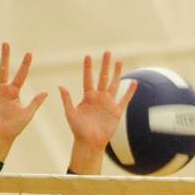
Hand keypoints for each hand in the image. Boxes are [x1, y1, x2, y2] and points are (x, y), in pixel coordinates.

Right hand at [0, 42, 47, 161]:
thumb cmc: (13, 128)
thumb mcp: (27, 114)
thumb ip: (35, 102)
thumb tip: (46, 92)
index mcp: (14, 93)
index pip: (20, 75)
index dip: (25, 65)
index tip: (29, 53)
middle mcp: (2, 90)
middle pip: (4, 69)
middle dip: (5, 57)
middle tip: (6, 44)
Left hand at [60, 51, 136, 173]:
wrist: (90, 143)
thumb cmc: (78, 130)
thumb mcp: (70, 114)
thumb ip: (67, 100)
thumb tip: (60, 86)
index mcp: (87, 97)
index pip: (88, 78)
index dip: (87, 68)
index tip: (88, 56)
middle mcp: (98, 97)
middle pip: (102, 77)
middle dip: (104, 65)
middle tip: (107, 52)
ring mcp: (108, 103)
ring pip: (114, 84)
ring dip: (117, 73)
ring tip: (119, 61)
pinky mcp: (116, 112)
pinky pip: (124, 99)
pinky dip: (129, 91)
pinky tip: (134, 82)